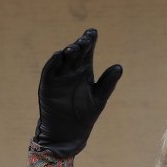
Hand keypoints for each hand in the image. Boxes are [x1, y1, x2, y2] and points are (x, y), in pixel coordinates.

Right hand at [32, 28, 121, 156]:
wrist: (68, 133)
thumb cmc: (85, 116)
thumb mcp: (99, 99)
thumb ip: (108, 83)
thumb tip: (119, 67)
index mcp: (84, 71)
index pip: (87, 51)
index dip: (89, 40)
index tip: (93, 32)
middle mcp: (71, 71)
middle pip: (75, 53)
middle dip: (79, 45)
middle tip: (85, 41)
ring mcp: (58, 77)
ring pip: (62, 59)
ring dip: (67, 52)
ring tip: (73, 48)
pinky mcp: (47, 85)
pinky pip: (49, 71)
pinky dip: (53, 63)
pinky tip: (59, 55)